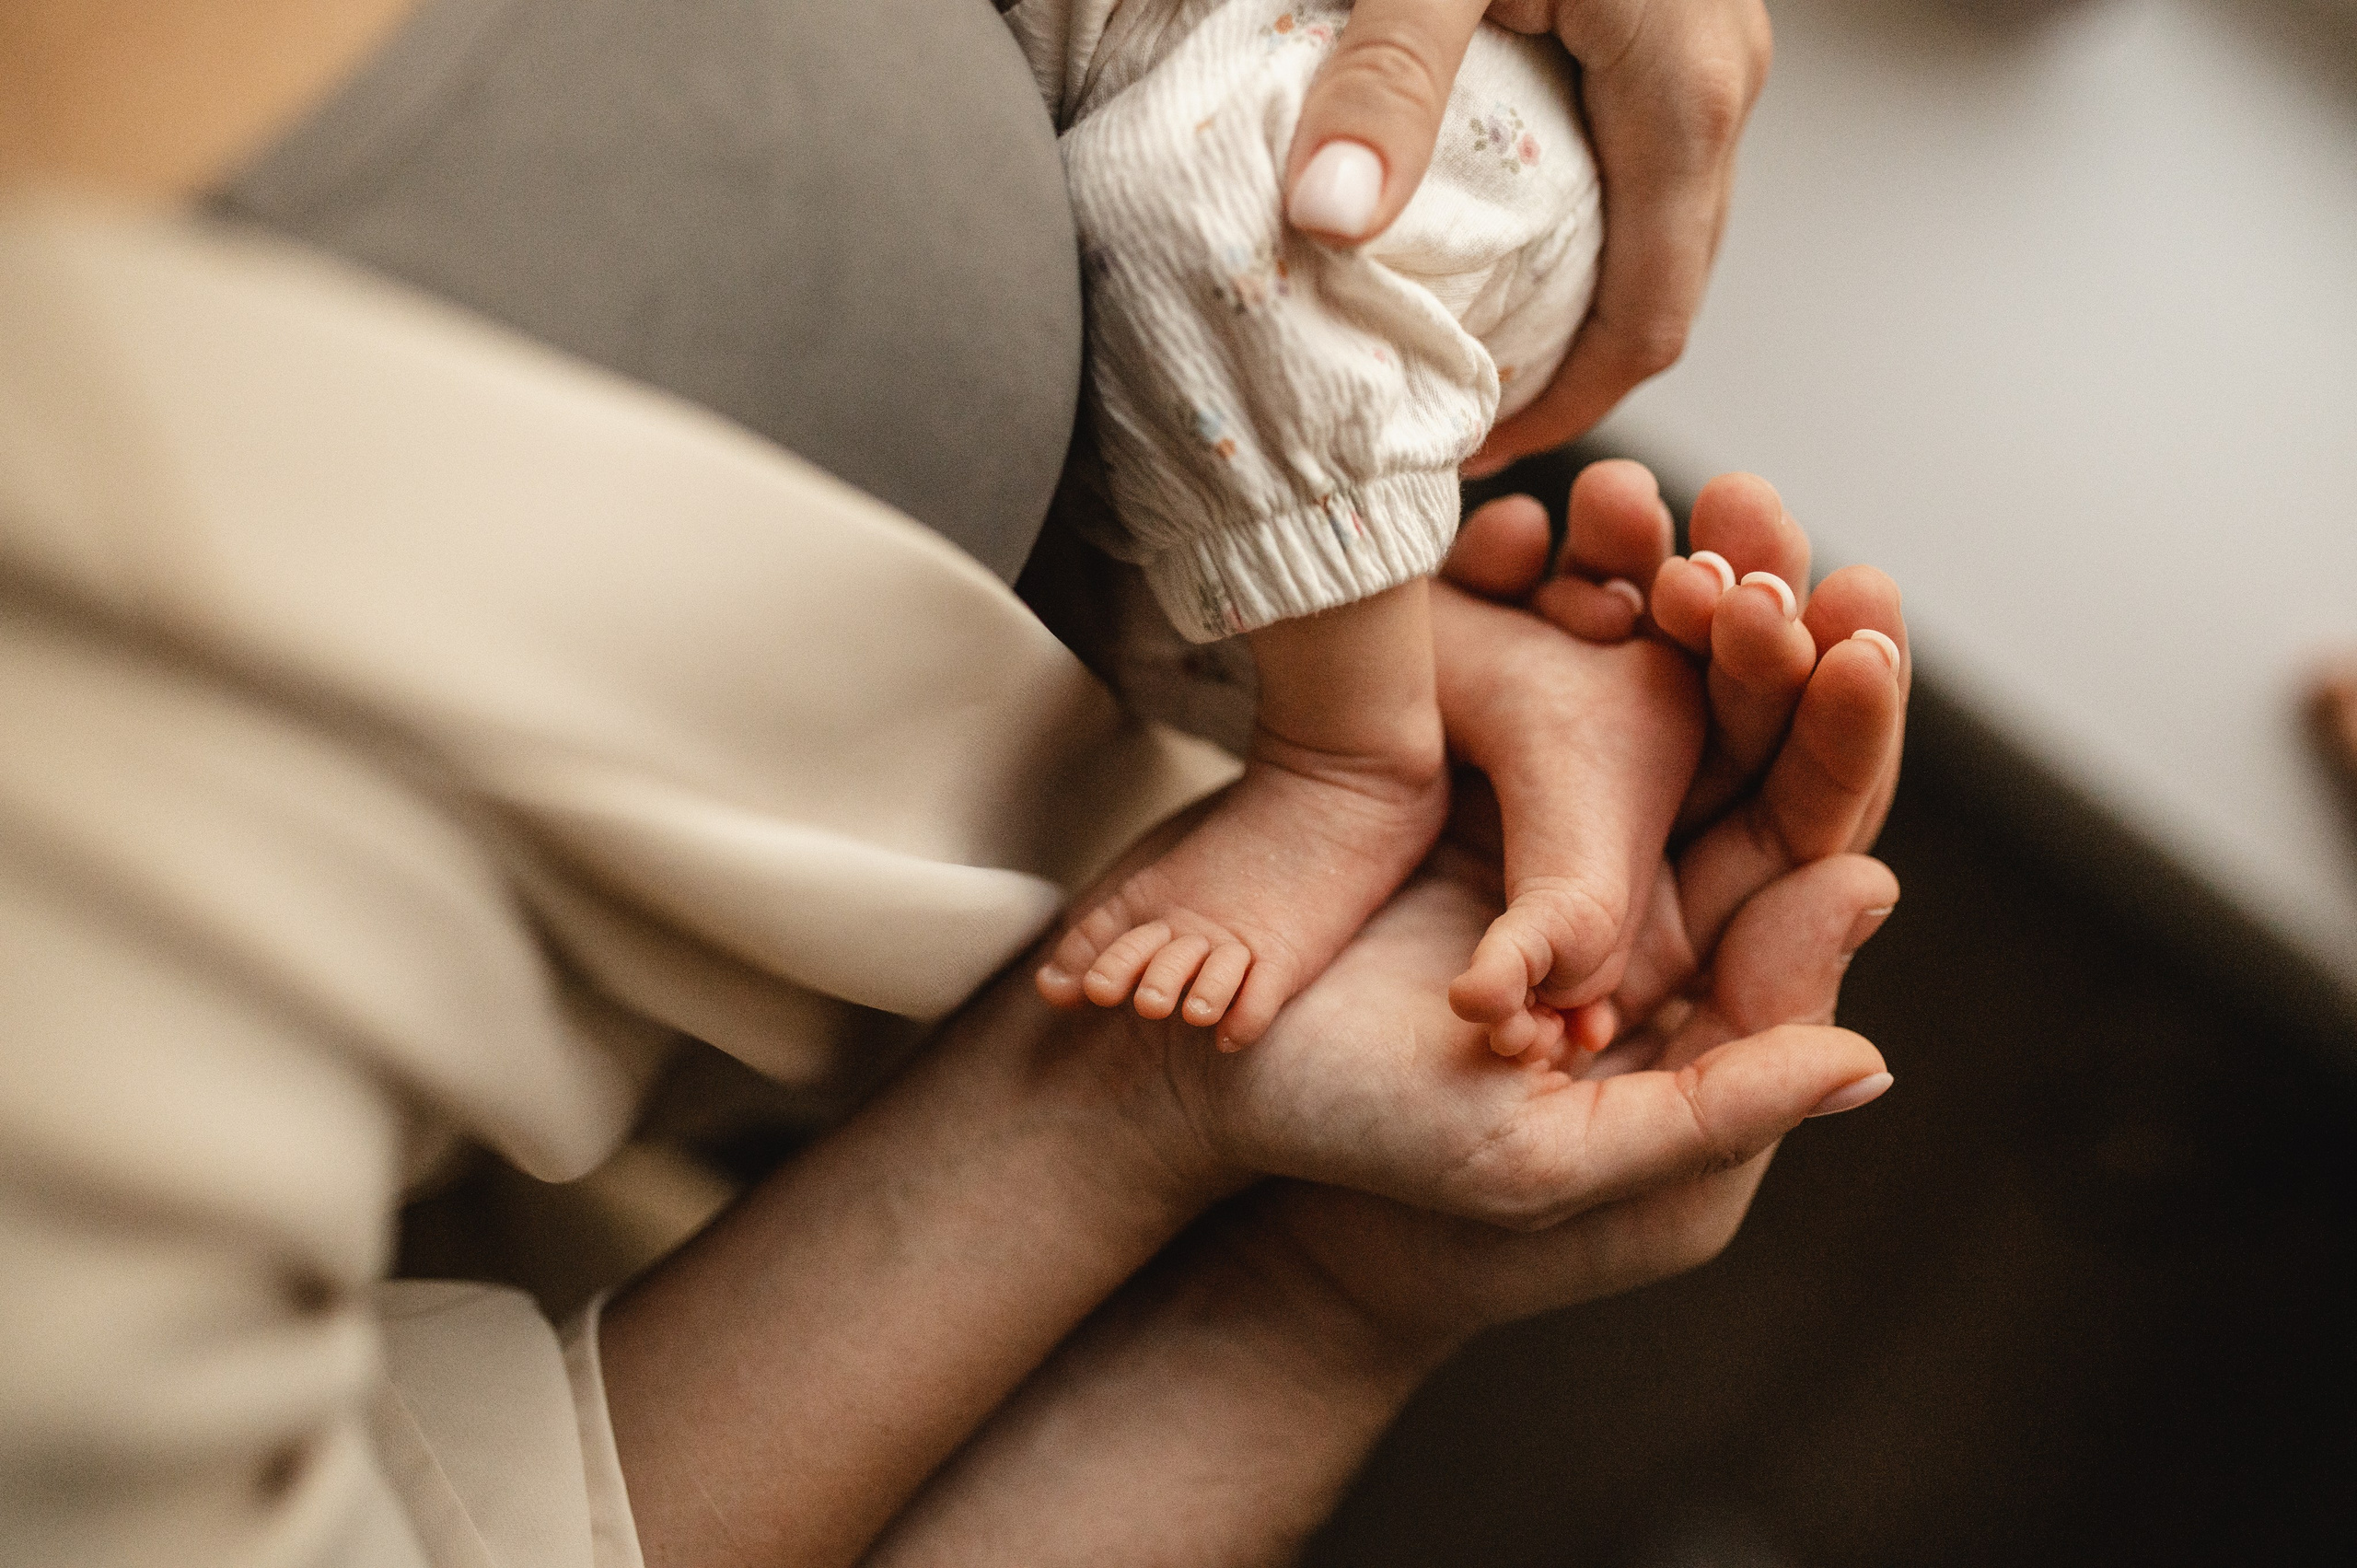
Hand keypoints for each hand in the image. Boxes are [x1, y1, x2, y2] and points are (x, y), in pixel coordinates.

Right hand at [1134, 498, 1903, 1226]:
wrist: (1190, 1079)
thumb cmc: (1368, 1146)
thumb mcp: (1555, 1167)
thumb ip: (1717, 1118)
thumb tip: (1872, 1058)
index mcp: (1690, 969)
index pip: (1800, 837)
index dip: (1838, 737)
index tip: (1853, 640)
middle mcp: (1634, 873)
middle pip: (1734, 721)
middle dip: (1755, 610)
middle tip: (1750, 507)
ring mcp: (1539, 798)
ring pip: (1630, 659)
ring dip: (1646, 565)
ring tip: (1631, 498)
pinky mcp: (1452, 752)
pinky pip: (1518, 641)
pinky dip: (1530, 574)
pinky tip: (1531, 523)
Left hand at [1284, 0, 1772, 466]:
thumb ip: (1385, 79)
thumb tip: (1329, 220)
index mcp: (1685, 94)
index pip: (1647, 322)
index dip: (1562, 413)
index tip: (1468, 457)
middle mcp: (1722, 79)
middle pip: (1659, 285)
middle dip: (1563, 369)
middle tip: (1451, 410)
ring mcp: (1710, 46)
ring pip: (1655, 221)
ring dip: (1570, 293)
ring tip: (1464, 334)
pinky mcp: (1675, 13)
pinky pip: (1637, 152)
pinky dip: (1574, 215)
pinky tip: (1487, 219)